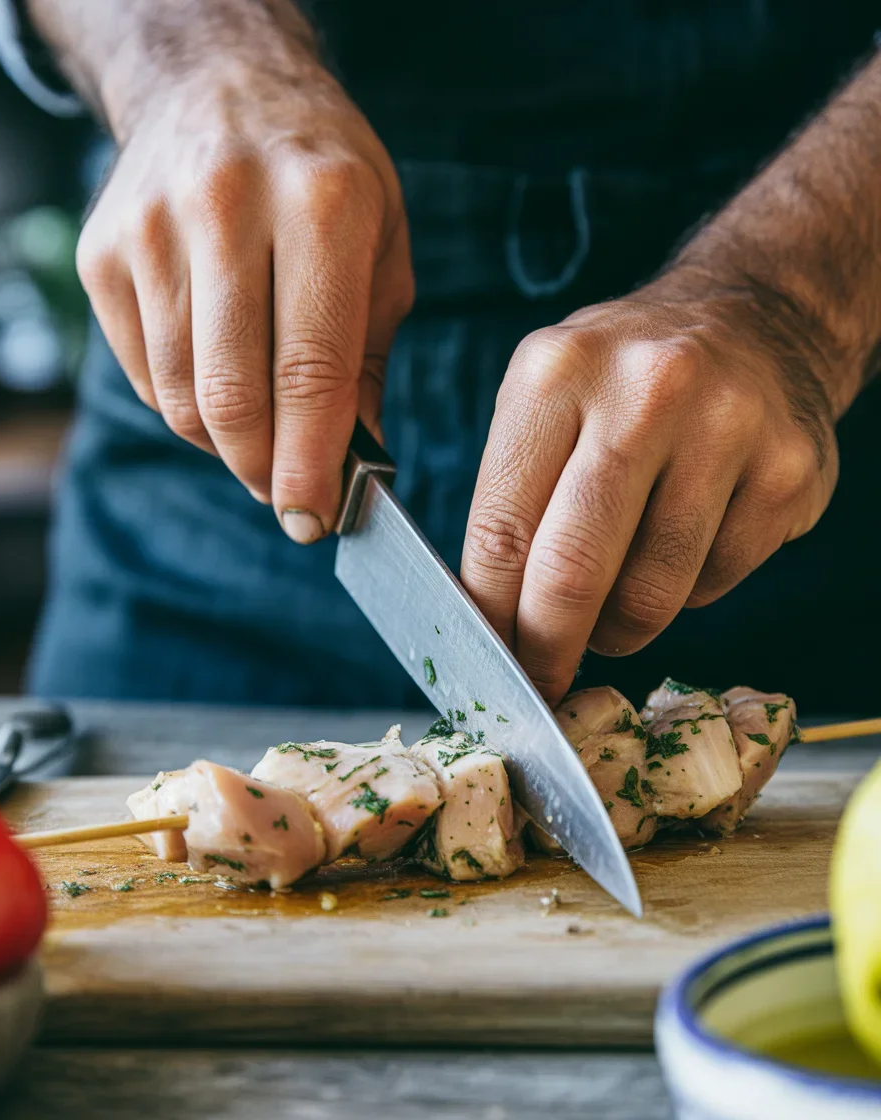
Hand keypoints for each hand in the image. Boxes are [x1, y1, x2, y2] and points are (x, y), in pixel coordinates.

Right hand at [76, 34, 412, 540]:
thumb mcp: (382, 247)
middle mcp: (227, 209)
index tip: (315, 517)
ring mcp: (153, 230)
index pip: (311, 371)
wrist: (219, 85)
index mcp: (320, 204)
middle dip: (264, 472)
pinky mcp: (103, 253)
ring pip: (183, 397)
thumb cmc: (322, 175)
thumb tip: (352, 460)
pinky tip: (222, 386)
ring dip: (226, 447)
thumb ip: (367, 356)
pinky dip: (187, 407)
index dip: (312, 463)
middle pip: (233, 396)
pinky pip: (146, 374)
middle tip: (289, 498)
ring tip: (263, 442)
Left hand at [462, 277, 838, 704]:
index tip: (487, 658)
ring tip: (607, 612)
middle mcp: (646, 392)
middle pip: (573, 571)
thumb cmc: (623, 381)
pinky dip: (682, 597)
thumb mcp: (546, 396)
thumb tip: (489, 620)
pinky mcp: (788, 474)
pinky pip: (714, 584)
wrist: (753, 319)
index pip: (501, 529)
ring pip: (651, 595)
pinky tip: (676, 555)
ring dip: (617, 630)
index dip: (489, 615)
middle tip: (540, 680)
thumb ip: (512, 496)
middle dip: (547, 649)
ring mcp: (728, 431)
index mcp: (557, 372)